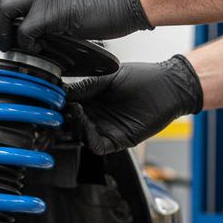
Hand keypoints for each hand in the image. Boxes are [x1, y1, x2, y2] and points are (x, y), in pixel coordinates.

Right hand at [66, 56, 202, 154]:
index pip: (69, 106)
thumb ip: (86, 85)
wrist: (168, 87)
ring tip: (74, 112)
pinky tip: (86, 123)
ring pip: (81, 136)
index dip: (60, 104)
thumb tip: (62, 90)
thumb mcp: (110, 76)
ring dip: (75, 127)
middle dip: (63, 119)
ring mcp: (106, 129)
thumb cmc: (143, 78)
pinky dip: (88, 138)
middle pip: (72, 124)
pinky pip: (97, 146)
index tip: (54, 99)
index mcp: (93, 99)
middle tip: (57, 111)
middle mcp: (97, 116)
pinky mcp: (117, 141)